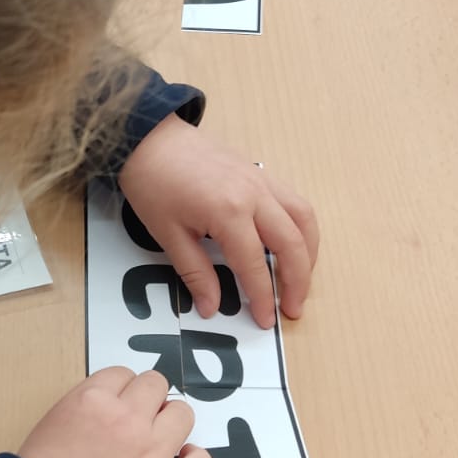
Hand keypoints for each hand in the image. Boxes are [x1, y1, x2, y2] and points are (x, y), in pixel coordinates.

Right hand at [19, 369, 210, 457]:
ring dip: (171, 424)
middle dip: (148, 401)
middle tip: (138, 422)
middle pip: (155, 385)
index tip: (118, 406)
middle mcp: (126, 420)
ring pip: (183, 415)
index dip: (121, 391)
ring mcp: (150, 455)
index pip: (122, 374)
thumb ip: (82, 410)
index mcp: (91, 401)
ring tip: (159, 442)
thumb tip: (105, 411)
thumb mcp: (49, 426)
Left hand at [119, 116, 319, 327]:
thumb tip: (211, 308)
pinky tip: (294, 245)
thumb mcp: (167, 235)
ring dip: (308, 253)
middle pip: (292, 244)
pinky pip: (295, 202)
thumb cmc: (153, 184)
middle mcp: (255, 195)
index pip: (255, 265)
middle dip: (297, 281)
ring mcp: (262, 180)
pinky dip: (302, 227)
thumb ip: (195, 273)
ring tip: (301, 280)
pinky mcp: (260, 172)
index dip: (262, 296)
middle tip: (292, 309)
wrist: (149, 138)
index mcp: (229, 212)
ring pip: (303, 219)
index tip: (266, 320)